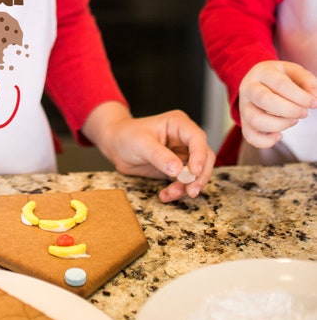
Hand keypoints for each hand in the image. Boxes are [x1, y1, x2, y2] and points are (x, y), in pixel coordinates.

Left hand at [83, 102, 214, 202]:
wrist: (115, 146)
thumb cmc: (127, 136)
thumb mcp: (141, 143)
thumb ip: (159, 156)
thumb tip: (178, 170)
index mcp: (178, 124)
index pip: (197, 139)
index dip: (200, 156)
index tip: (194, 173)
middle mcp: (184, 139)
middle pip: (204, 158)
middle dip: (199, 176)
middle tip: (191, 191)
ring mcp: (182, 154)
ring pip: (196, 173)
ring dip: (187, 186)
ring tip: (171, 194)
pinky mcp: (177, 168)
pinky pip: (184, 182)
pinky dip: (178, 190)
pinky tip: (165, 195)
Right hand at [238, 59, 316, 147]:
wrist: (256, 80)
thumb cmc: (278, 77)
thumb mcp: (293, 71)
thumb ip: (307, 81)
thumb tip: (314, 97)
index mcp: (262, 72)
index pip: (280, 84)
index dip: (300, 96)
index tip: (314, 103)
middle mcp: (248, 88)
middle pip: (265, 100)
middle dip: (290, 110)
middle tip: (304, 113)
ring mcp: (244, 106)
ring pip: (256, 120)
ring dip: (280, 125)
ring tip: (293, 121)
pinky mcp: (244, 122)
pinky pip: (250, 137)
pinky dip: (266, 141)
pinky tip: (279, 135)